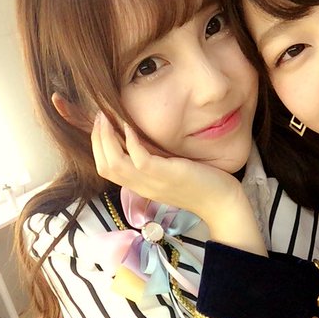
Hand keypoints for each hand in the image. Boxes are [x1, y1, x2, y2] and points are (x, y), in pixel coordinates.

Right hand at [92, 113, 266, 255]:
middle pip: (104, 166)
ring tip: (107, 117)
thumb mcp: (169, 171)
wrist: (221, 202)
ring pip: (114, 164)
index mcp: (140, 185)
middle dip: (97, 138)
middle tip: (99, 115)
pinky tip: (129, 126)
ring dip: (106, 137)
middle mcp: (142, 186)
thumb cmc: (199, 184)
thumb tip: (140, 137)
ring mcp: (152, 182)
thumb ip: (153, 158)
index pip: (106, 168)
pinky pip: (139, 158)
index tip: (100, 124)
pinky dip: (130, 140)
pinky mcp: (166, 175)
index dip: (98, 145)